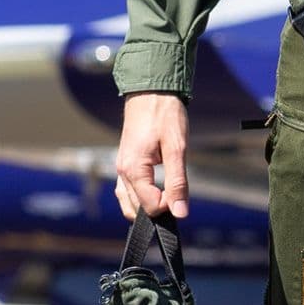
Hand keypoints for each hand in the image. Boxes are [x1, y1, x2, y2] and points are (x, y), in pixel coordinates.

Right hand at [115, 92, 190, 220]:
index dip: (169, 206)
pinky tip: (156, 191)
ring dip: (147, 205)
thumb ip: (177, 182)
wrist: (151, 92)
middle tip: (177, 193)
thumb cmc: (165, 116)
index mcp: (133, 170)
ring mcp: (121, 168)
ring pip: (128, 202)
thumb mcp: (177, 149)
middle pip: (136, 209)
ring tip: (168, 195)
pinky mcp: (125, 163)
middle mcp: (122, 172)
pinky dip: (140, 196)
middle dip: (157, 208)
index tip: (181, 191)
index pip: (149, 206)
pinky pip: (127, 190)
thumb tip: (180, 212)